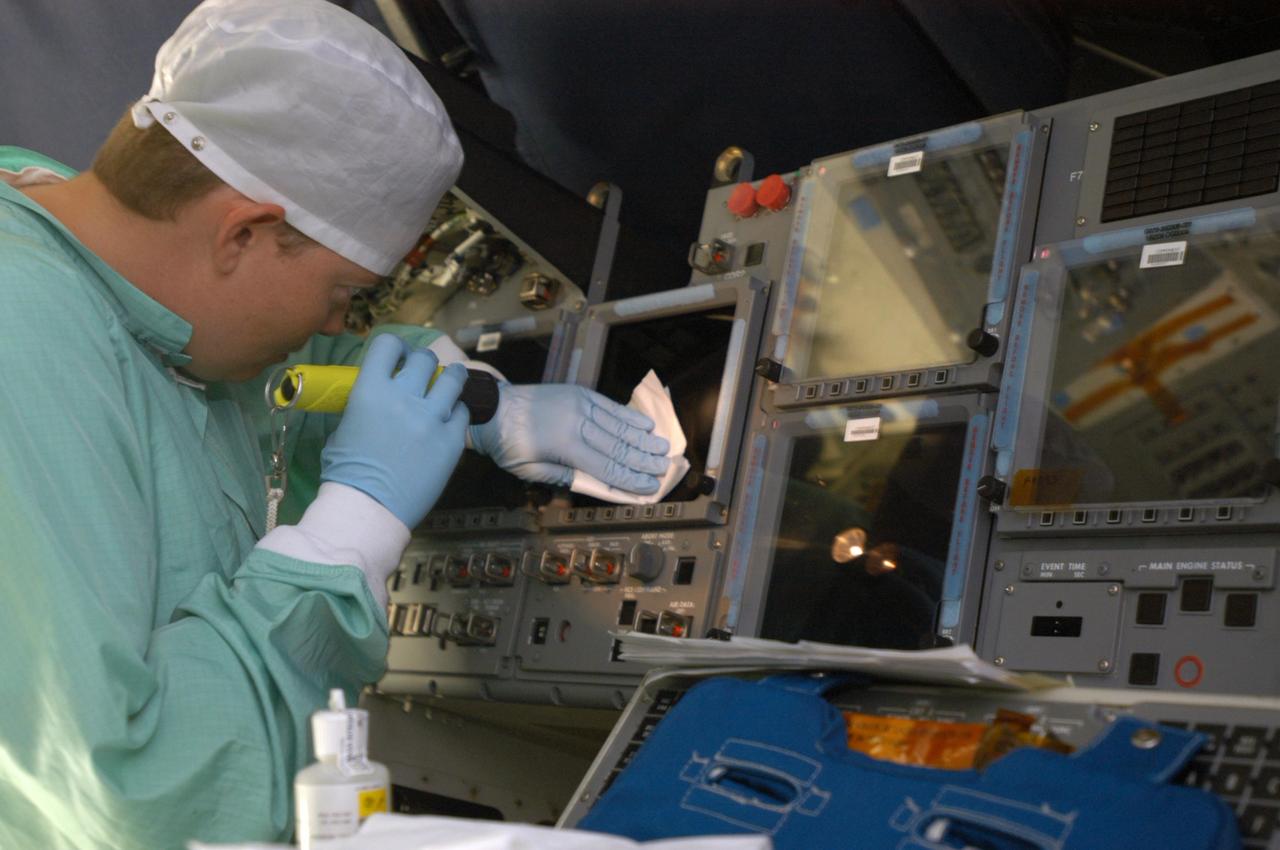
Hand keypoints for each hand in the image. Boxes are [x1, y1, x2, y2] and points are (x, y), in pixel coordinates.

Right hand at [321, 335, 469, 527]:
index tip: (399, 356)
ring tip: (450, 380)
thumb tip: (375, 398)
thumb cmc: (346, 474)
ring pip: (452, 379)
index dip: (395, 347)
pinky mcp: (451, 441)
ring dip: (450, 377)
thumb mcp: (343, 429)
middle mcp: (403, 397)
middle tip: (423, 373)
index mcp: (370, 391)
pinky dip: (456, 411)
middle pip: (423, 359)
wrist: (368, 510)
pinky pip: (462, 412)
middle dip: (423, 363)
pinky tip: (449, 417)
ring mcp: (431, 419)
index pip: (388, 345)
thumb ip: (363, 407)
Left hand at [470, 384, 670, 493]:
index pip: (607, 467)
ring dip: (643, 438)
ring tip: (664, 447)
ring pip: (619, 424)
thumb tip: (597, 484)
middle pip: (619, 445)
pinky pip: (609, 406)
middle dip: (644, 459)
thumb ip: (565, 477)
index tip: (651, 487)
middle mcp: (577, 422)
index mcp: (564, 445)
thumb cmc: (507, 445)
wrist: (492, 408)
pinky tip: (645, 423)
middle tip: (665, 468)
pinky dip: (629, 416)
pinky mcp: (579, 393)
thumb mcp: (530, 471)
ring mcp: (580, 404)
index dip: (631, 479)